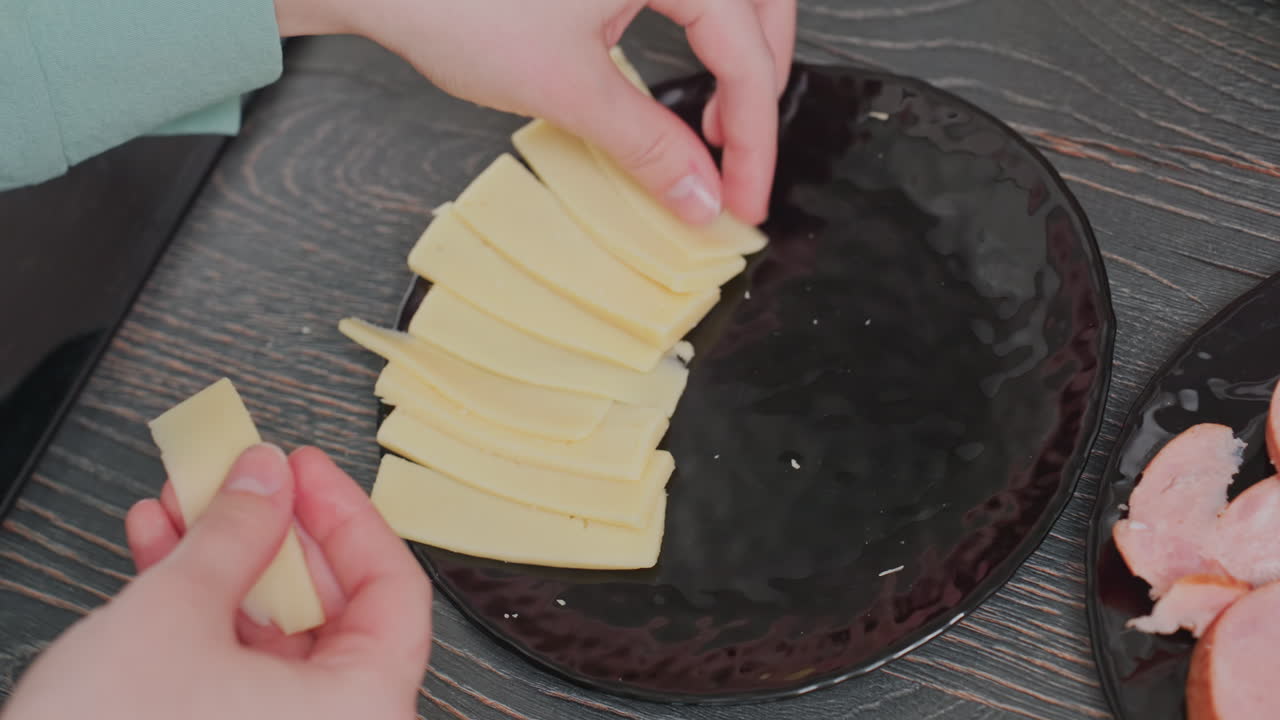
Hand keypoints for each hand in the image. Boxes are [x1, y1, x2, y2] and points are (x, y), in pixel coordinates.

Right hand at [2, 444, 430, 719]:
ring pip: (275, 634)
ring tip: (182, 505)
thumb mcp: (176, 612)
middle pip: (332, 608)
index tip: (305, 469)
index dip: (346, 515)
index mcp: (364, 709)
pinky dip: (204, 612)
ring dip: (227, 563)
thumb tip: (265, 478)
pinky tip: (161, 555)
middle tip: (240, 480)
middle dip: (271, 532)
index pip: (393, 588)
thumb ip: (234, 531)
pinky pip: (239, 667)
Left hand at [276, 0, 795, 225]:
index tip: (743, 198)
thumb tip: (700, 195)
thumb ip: (648, 145)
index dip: (754, 138)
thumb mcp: (568, 87)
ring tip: (719, 124)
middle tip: (741, 162)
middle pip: (758, 10)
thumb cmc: (454, 2)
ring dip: (737, 57)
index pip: (745, 52)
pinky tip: (678, 79)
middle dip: (759, 89)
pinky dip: (697, 37)